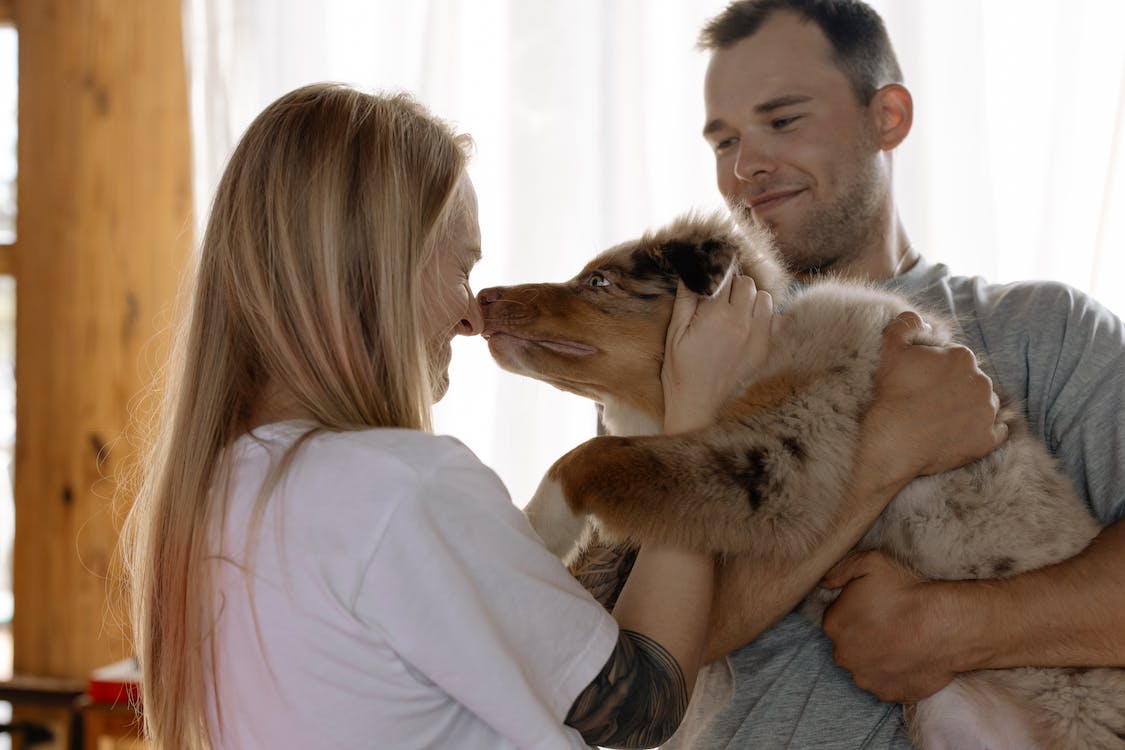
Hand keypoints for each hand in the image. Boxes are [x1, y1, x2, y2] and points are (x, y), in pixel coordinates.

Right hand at [661, 274, 772, 432]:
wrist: (697, 405)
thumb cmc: (680, 369)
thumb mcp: (675, 332)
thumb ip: (685, 299)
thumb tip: (690, 271)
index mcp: (716, 315)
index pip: (726, 276)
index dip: (717, 274)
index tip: (711, 278)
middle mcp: (741, 323)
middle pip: (748, 284)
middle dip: (734, 286)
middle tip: (721, 299)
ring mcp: (757, 337)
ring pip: (766, 299)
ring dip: (752, 300)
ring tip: (737, 311)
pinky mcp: (765, 350)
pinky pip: (778, 320)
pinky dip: (767, 317)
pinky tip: (751, 325)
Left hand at [821, 551, 958, 702]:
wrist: (947, 625)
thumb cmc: (908, 592)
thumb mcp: (869, 562)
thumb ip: (839, 570)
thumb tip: (825, 581)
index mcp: (834, 625)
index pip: (837, 618)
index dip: (856, 611)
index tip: (874, 607)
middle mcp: (845, 656)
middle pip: (849, 644)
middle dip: (863, 635)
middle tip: (889, 624)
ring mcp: (867, 679)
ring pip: (866, 666)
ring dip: (877, 657)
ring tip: (902, 641)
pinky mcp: (890, 694)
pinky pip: (887, 684)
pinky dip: (895, 674)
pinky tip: (909, 658)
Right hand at [858, 312, 1007, 492]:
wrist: (893, 442)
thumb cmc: (891, 395)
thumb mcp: (890, 348)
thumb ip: (907, 324)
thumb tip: (925, 323)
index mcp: (963, 357)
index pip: (955, 359)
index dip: (936, 370)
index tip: (921, 382)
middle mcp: (982, 382)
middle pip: (971, 381)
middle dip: (955, 388)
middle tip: (929, 401)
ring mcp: (987, 412)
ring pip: (984, 404)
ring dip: (969, 408)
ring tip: (942, 418)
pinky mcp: (988, 440)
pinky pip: (995, 432)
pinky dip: (981, 431)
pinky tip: (960, 432)